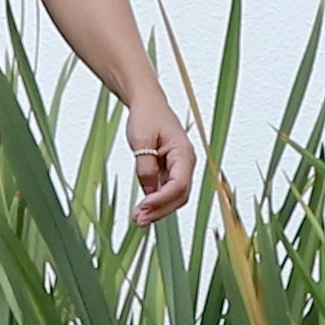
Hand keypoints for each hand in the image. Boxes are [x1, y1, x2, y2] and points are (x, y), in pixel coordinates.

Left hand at [125, 91, 195, 225]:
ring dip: (158, 209)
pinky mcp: (170, 170)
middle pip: (179, 195)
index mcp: (184, 154)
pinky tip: (143, 209)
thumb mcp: (141, 139)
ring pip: (174, 196)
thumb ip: (145, 165)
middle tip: (139, 220)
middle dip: (160, 210)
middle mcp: (186, 164)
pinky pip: (167, 190)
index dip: (162, 199)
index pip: (179, 185)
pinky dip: (157, 201)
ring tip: (138, 219)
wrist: (148, 104)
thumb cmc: (147, 116)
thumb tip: (148, 190)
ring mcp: (180, 168)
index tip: (144, 207)